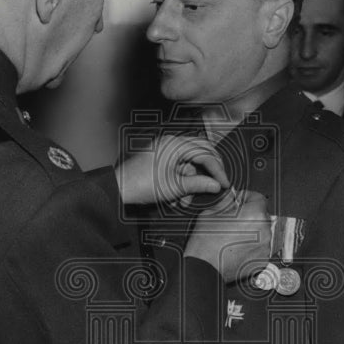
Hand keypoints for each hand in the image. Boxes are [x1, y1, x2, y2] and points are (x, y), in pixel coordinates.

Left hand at [114, 134, 228, 206]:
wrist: (118, 189)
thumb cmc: (140, 184)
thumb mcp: (174, 187)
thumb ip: (198, 184)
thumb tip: (216, 185)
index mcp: (175, 144)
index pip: (205, 153)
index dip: (218, 170)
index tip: (225, 183)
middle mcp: (170, 142)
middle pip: (199, 154)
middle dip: (207, 172)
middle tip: (217, 184)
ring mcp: (164, 150)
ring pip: (188, 164)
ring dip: (190, 184)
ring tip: (184, 201)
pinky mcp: (159, 159)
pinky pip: (177, 168)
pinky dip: (179, 183)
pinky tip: (176, 199)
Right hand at [184, 189, 270, 282]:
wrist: (204, 268)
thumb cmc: (205, 244)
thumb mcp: (211, 213)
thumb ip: (226, 201)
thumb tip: (232, 197)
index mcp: (254, 215)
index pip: (259, 198)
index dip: (247, 197)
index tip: (240, 201)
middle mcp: (264, 231)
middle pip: (261, 215)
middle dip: (250, 215)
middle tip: (234, 219)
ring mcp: (265, 247)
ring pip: (262, 232)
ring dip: (252, 231)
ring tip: (234, 235)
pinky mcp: (262, 260)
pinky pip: (260, 247)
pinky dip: (251, 246)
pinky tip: (237, 247)